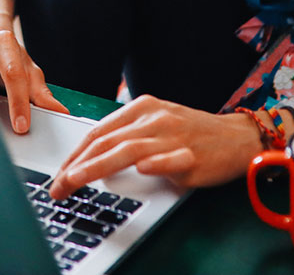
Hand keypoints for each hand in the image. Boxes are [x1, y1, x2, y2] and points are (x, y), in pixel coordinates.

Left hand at [49, 94, 261, 198]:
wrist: (236, 137)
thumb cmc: (192, 134)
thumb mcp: (156, 123)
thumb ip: (128, 134)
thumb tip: (89, 155)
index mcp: (143, 108)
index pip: (100, 130)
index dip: (75, 153)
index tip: (58, 173)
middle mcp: (155, 118)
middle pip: (108, 141)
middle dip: (77, 166)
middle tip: (57, 186)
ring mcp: (173, 136)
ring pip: (130, 150)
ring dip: (98, 167)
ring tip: (76, 180)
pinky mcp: (191, 156)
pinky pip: (169, 159)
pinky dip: (154, 163)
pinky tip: (140, 169)